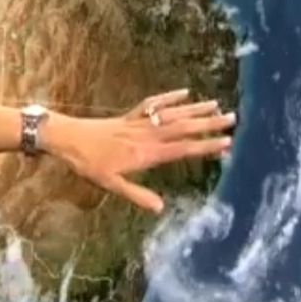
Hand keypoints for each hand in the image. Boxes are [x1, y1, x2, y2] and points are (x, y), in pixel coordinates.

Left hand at [40, 88, 234, 213]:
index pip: (182, 149)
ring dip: (195, 109)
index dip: (205, 146)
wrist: (67, 138)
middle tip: (234, 119)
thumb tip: (161, 209)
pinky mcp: (130, 116)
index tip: (227, 143)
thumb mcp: (111, 185)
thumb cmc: (88, 164)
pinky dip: (169, 97)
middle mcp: (147, 135)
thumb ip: (137, 195)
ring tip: (217, 105)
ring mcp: (139, 123)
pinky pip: (153, 104)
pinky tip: (185, 92)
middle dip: (209, 124)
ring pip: (172, 114)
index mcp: (146, 153)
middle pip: (184, 128)